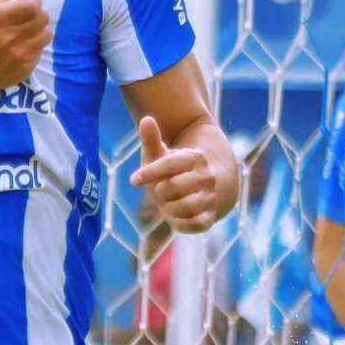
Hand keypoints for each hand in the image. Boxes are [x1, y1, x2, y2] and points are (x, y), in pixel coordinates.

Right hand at [0, 0, 51, 94]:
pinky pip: (40, 51)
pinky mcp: (26, 68)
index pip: (31, 4)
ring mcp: (21, 54)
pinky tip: (22, 47)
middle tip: (29, 14)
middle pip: (43, 17)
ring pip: (47, 34)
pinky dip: (34, 45)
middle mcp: (12, 37)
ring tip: (29, 30)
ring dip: (40, 29)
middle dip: (38, 11)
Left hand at [129, 117, 218, 233]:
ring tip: (168, 202)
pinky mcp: (210, 218)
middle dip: (159, 192)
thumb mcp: (160, 155)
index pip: (169, 164)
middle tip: (160, 191)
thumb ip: (151, 139)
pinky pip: (191, 225)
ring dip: (168, 207)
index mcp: (195, 157)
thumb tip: (146, 119)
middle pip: (172, 187)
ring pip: (183, 206)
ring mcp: (211, 197)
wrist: (199, 192)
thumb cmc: (171, 172)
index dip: (149, 172)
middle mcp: (207, 177)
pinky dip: (178, 222)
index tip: (133, 180)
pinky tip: (175, 215)